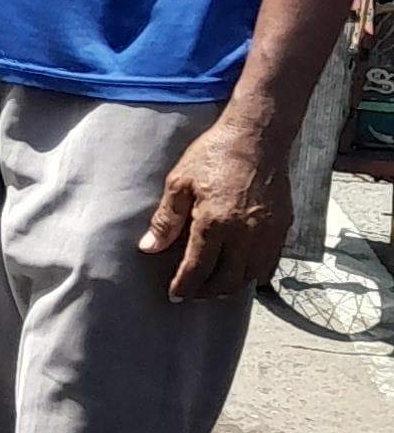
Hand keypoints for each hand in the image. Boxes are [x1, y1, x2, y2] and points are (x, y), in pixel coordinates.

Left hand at [143, 113, 290, 301]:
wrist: (257, 138)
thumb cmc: (214, 155)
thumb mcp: (178, 182)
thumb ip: (165, 219)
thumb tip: (149, 247)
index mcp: (215, 223)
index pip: (198, 269)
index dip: (185, 286)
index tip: (175, 295)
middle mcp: (245, 234)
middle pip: (226, 280)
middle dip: (207, 292)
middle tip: (191, 293)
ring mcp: (268, 233)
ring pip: (251, 276)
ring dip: (231, 286)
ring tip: (213, 286)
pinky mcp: (283, 227)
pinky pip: (269, 263)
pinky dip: (254, 273)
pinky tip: (240, 270)